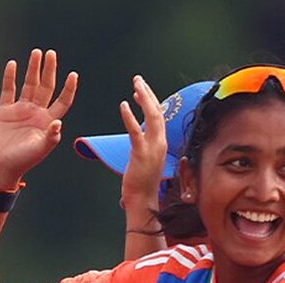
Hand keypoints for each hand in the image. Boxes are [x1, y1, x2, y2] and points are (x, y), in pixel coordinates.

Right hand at [0, 50, 77, 190]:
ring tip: (36, 53)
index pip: (62, 101)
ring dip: (32, 69)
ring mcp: (20, 110)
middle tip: (51, 53)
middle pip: (46, 87)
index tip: (73, 75)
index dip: (69, 89)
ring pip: (28, 85)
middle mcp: (36, 113)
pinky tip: (12, 64)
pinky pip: (8, 90)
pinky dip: (10, 77)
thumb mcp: (38, 150)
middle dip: (49, 70)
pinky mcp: (4, 111)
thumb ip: (50, 137)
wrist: (0, 167)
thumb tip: (58, 123)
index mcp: (47, 121)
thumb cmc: (22, 162)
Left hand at [118, 75, 165, 210]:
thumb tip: (139, 140)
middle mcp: (160, 142)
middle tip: (138, 79)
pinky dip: (130, 117)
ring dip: (143, 98)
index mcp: (161, 143)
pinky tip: (124, 105)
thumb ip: (144, 146)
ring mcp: (152, 147)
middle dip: (148, 93)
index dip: (150, 101)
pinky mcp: (141, 154)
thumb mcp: (145, 160)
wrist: (142, 200)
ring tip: (135, 85)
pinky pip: (136, 131)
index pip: (158, 116)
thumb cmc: (141, 183)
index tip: (140, 91)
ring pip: (152, 117)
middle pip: (157, 111)